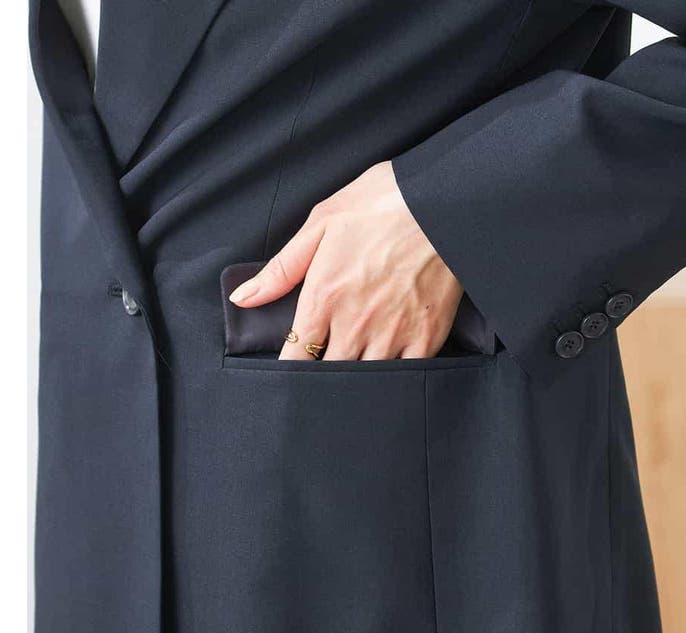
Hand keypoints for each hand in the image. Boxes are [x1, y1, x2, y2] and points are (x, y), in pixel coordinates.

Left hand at [229, 161, 462, 359]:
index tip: (292, 369)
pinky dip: (394, 378)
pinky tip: (389, 372)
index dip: (290, 368)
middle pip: (329, 373)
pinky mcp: (426, 337)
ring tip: (356, 370)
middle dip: (323, 375)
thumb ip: (281, 269)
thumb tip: (242, 299)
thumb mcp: (321, 224)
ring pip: (365, 379)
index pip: (295, 355)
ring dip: (356, 378)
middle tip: (325, 368)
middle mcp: (355, 324)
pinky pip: (405, 375)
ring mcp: (392, 334)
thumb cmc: (381, 204)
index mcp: (324, 298)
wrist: (442, 200)